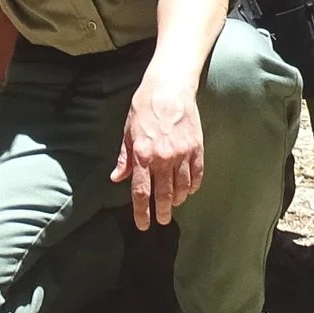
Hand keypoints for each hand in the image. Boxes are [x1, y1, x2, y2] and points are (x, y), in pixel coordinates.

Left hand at [112, 68, 204, 228]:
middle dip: (162, 211)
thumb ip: (124, 158)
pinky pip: (196, 175)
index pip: (141, 191)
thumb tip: (116, 178)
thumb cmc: (145, 107)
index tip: (143, 225)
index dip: (141, 212)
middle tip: (162, 220)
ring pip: (182, 188)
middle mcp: (163, 158)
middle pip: (163, 194)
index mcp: (142, 155)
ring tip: (173, 203)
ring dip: (177, 199)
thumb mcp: (128, 131)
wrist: (170, 88)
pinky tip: (189, 190)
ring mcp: (182, 154)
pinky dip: (193, 186)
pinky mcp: (197, 148)